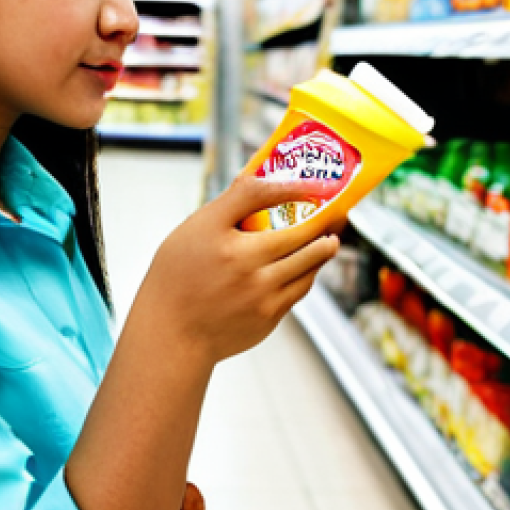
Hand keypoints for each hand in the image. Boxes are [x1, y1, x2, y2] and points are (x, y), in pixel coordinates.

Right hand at [132, 176, 340, 367]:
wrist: (173, 334)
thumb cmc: (177, 277)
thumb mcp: (193, 231)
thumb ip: (230, 203)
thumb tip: (260, 175)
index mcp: (223, 239)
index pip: (262, 196)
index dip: (291, 184)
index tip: (311, 181)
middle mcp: (246, 267)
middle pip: (299, 233)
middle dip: (324, 219)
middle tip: (336, 210)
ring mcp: (261, 295)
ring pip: (308, 264)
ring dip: (324, 247)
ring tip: (331, 238)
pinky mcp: (269, 317)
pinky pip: (299, 289)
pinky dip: (309, 272)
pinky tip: (309, 264)